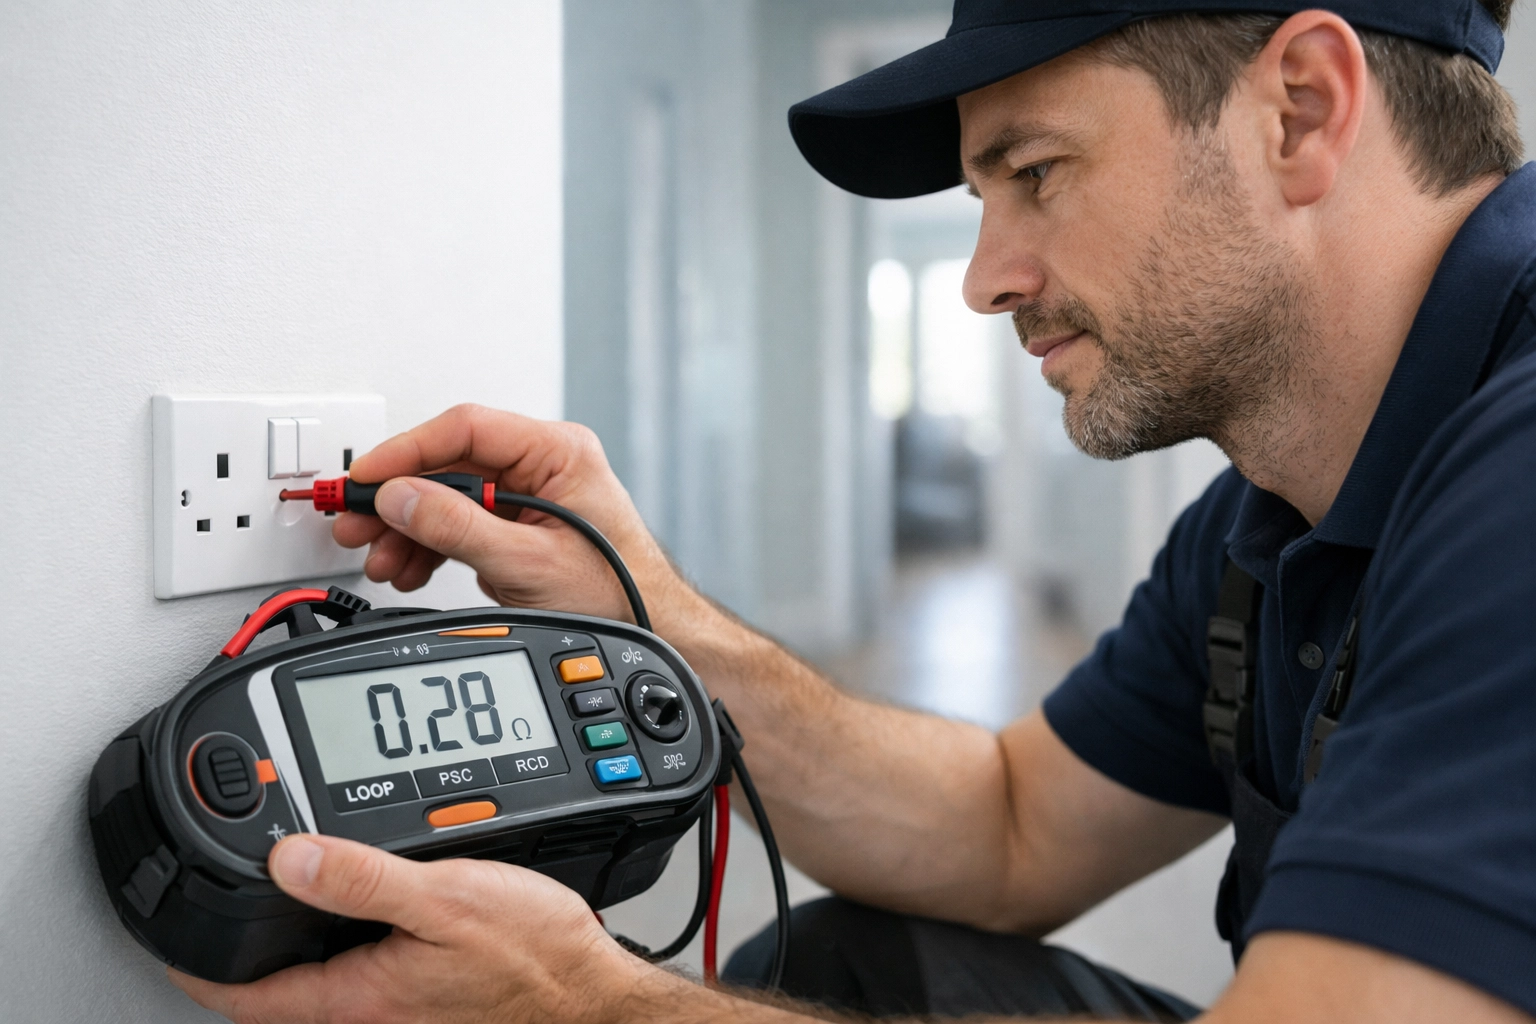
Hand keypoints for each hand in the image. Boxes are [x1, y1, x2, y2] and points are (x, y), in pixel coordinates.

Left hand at [169, 834, 643, 1023]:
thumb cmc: (534, 960)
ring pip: (320, 974)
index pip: (243, 994)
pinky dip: (346, 934)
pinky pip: (363, 968)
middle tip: (226, 889)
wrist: (590, 996)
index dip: (195, 963)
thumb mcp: (447, 900)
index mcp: (358, 994)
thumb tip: (289, 857)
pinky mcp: (425, 996)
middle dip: (247, 939)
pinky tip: (366, 901)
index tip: (169, 932)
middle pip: (277, 984)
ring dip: (298, 933)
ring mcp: (396, 1007)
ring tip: (288, 883)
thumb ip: (365, 879)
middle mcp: (369, 1010)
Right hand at [333, 404, 681, 624]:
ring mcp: (527, 496)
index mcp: (556, 453)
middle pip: (449, 466)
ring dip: (408, 529)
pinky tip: (408, 568)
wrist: (647, 629)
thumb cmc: (617, 591)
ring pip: (448, 499)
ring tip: (381, 559)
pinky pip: (459, 524)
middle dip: (399, 500)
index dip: (408, 451)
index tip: (367, 478)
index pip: (466, 429)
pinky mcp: (516, 527)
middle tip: (355, 523)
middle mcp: (541, 465)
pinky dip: (429, 547)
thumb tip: (401, 497)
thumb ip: (459, 527)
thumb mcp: (527, 563)